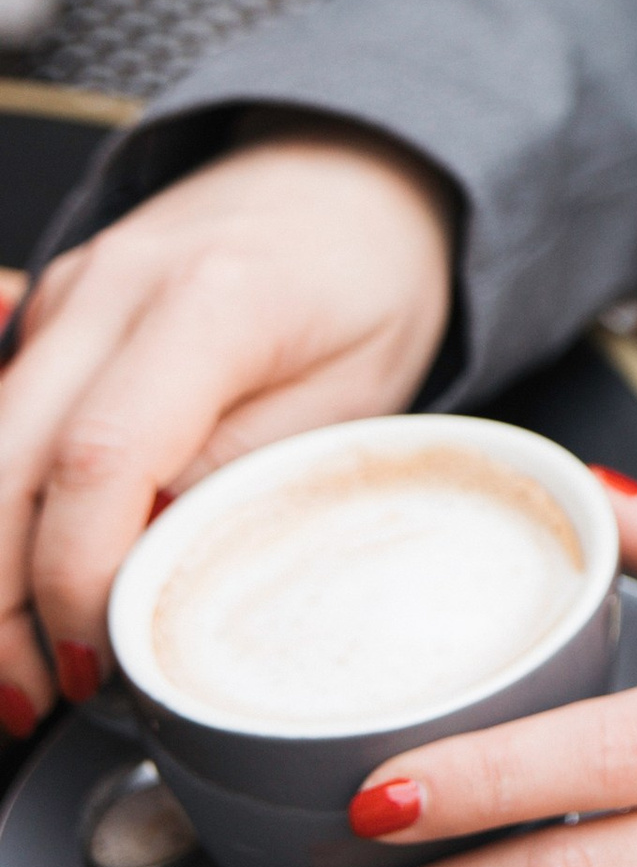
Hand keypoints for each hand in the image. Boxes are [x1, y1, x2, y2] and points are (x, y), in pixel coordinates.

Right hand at [0, 133, 453, 732]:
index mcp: (211, 300)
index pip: (100, 456)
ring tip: (25, 672)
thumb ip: (255, 478)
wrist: (349, 167)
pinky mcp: (47, 317)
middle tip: (36, 700)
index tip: (100, 659)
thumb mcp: (362, 391)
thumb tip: (157, 576)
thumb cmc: (372, 276)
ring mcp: (64, 297)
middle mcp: (111, 287)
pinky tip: (24, 595)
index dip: (78, 577)